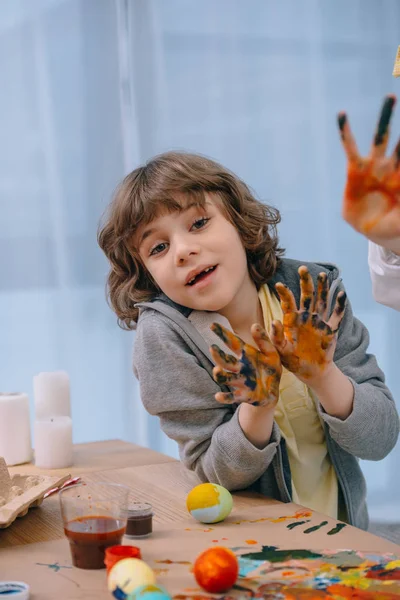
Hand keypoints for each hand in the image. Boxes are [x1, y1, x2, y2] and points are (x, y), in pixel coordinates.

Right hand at [210, 322, 281, 406]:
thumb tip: (254, 325)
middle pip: (225, 361)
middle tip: (212, 348)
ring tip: (216, 370)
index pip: (232, 342)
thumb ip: (263, 340)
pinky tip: (218, 396)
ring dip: (220, 375)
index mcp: (246, 354)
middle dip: (218, 355)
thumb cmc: (270, 368)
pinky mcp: (244, 395)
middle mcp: (239, 367)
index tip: (212, 324)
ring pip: (226, 378)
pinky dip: (225, 397)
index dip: (222, 333)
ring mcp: (240, 381)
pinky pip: (232, 396)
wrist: (273, 391)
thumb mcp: (271, 353)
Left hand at [271, 266, 345, 382]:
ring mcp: (319, 323)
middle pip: (307, 296)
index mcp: (292, 321)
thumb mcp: (280, 351)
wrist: (310, 372)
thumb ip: (276, 338)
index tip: (279, 284)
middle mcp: (306, 318)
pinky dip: (340, 306)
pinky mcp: (330, 330)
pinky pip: (336, 316)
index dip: (285, 294)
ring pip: (322, 301)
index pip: (289, 304)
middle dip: (305, 282)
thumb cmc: (293, 360)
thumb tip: (274, 321)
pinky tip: (341, 294)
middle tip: (303, 268)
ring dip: (323, 289)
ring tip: (322, 275)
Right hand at [338, 94, 399, 252]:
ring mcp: (374, 167)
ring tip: (391, 97)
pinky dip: (345, 132)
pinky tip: (342, 115)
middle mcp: (393, 167)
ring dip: (386, 118)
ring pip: (380, 137)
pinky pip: (350, 148)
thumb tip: (399, 198)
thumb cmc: (394, 224)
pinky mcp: (355, 170)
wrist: (374, 229)